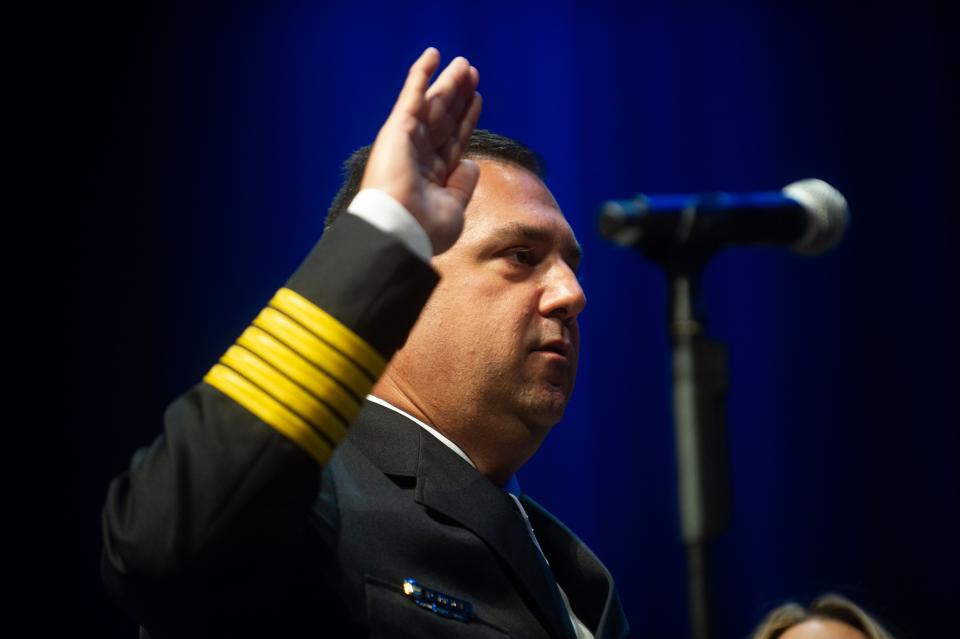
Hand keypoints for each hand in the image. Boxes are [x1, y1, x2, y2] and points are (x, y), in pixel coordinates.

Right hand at [360, 48, 481, 253]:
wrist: (398, 230)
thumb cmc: (425, 230)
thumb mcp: (454, 209)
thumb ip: (463, 185)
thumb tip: (471, 162)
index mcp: (433, 176)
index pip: (454, 140)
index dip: (466, 118)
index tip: (477, 98)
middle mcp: (419, 156)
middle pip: (446, 118)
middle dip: (459, 95)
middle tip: (472, 72)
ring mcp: (408, 141)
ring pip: (433, 104)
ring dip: (447, 82)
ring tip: (464, 64)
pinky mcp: (398, 130)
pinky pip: (412, 96)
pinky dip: (421, 75)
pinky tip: (432, 55)